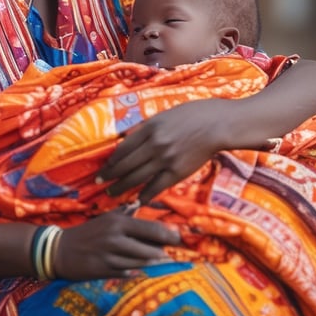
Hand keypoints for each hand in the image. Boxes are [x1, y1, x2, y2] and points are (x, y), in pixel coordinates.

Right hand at [53, 207, 180, 279]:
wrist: (61, 250)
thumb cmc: (87, 232)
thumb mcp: (105, 218)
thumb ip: (124, 213)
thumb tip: (141, 205)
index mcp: (117, 222)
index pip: (149, 228)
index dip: (167, 234)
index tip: (180, 237)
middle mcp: (115, 237)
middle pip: (149, 246)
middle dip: (165, 250)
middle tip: (176, 252)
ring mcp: (110, 255)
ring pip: (141, 261)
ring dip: (154, 262)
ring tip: (165, 261)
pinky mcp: (105, 270)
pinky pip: (128, 272)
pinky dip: (137, 271)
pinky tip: (144, 270)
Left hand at [97, 98, 233, 203]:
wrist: (216, 125)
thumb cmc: (191, 115)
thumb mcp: (163, 116)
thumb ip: (146, 129)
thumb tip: (129, 140)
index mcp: (149, 129)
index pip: (123, 148)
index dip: (110, 160)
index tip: (102, 167)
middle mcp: (153, 145)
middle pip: (126, 164)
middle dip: (110, 175)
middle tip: (99, 183)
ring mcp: (165, 159)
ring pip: (137, 177)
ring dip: (122, 186)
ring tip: (111, 193)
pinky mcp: (177, 172)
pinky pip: (156, 186)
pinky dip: (145, 195)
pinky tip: (137, 200)